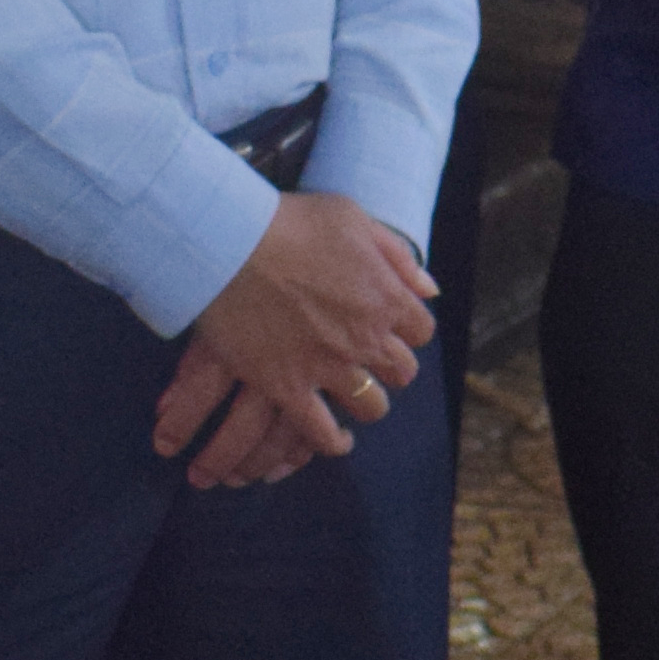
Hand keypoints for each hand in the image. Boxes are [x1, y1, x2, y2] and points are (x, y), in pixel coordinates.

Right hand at [154, 191, 436, 480]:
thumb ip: (395, 256)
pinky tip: (333, 439)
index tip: (393, 327)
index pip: (422, 330)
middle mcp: (366, 338)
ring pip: (371, 406)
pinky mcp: (288, 388)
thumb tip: (428, 288)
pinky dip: (331, 441)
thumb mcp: (353, 218)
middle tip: (373, 362)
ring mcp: (328, 367)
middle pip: (402, 371)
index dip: (408, 330)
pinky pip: (321, 432)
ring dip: (367, 403)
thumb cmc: (290, 221)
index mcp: (386, 297)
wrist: (230, 242)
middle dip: (392, 368)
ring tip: (355, 398)